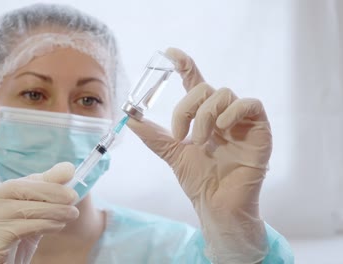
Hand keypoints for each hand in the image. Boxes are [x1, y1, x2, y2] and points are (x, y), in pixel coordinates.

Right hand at [0, 162, 78, 263]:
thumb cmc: (12, 248)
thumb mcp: (29, 219)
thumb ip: (44, 196)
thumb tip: (67, 168)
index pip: (16, 184)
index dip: (43, 179)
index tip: (68, 174)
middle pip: (14, 189)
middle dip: (48, 190)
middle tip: (73, 196)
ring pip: (20, 209)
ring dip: (52, 209)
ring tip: (72, 213)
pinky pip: (20, 229)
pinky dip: (44, 225)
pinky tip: (58, 226)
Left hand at [127, 48, 270, 262]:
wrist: (216, 205)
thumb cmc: (198, 180)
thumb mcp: (170, 153)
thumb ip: (152, 135)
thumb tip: (128, 118)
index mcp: (203, 116)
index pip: (195, 82)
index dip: (184, 64)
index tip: (169, 52)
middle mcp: (222, 114)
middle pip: (204, 88)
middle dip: (186, 108)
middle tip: (179, 135)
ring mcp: (241, 121)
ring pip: (223, 94)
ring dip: (205, 116)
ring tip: (199, 142)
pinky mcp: (259, 130)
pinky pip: (250, 104)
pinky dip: (233, 112)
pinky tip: (221, 129)